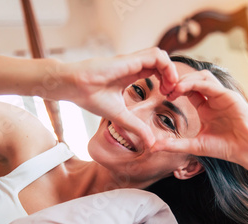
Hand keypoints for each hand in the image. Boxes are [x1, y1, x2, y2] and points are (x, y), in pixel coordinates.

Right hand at [54, 48, 178, 146]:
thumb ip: (136, 127)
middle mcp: (134, 66)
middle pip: (162, 62)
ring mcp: (133, 61)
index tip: (168, 97)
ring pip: (161, 56)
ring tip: (171, 88)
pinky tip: (166, 84)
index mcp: (131, 75)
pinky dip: (167, 67)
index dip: (167, 82)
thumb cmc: (91, 97)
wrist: (74, 87)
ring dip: (171, 70)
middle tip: (172, 93)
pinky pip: (156, 55)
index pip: (156, 70)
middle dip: (173, 77)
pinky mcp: (130, 59)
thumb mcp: (121, 116)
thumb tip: (151, 144)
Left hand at [151, 70, 247, 168]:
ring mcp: (222, 96)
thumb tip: (153, 147)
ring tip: (172, 88)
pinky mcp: (230, 96)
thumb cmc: (226, 148)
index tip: (163, 94)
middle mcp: (214, 99)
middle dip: (178, 80)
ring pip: (203, 76)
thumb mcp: (194, 146)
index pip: (188, 90)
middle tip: (164, 87)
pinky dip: (196, 84)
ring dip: (186, 79)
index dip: (175, 89)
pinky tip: (182, 89)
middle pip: (194, 79)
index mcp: (206, 107)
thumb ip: (174, 145)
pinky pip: (211, 84)